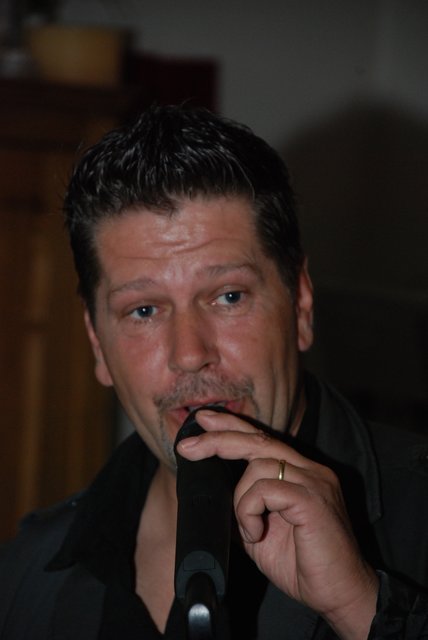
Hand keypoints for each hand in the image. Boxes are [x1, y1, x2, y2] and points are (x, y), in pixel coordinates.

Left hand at [176, 409, 378, 639]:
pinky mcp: (313, 499)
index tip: (203, 420)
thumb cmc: (304, 565)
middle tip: (187, 447)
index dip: (232, 426)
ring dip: (240, 499)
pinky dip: (250, 510)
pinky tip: (256, 532)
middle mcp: (310, 470)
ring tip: (249, 530)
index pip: (263, 439)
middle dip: (219, 439)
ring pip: (258, 465)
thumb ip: (242, 508)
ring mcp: (314, 482)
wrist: (340, 594)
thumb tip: (211, 497)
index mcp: (300, 473)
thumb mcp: (260, 533)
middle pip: (259, 440)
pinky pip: (267, 489)